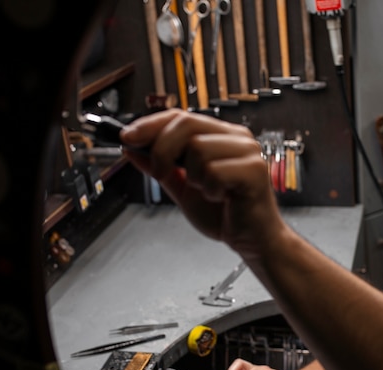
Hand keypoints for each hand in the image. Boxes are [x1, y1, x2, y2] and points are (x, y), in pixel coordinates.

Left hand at [120, 109, 283, 254]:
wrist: (251, 239)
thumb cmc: (224, 214)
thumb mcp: (183, 188)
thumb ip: (160, 168)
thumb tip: (132, 149)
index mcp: (221, 136)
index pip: (181, 116)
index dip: (151, 124)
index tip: (128, 137)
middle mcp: (237, 138)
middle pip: (186, 125)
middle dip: (162, 150)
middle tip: (161, 173)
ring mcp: (248, 152)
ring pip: (198, 149)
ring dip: (193, 177)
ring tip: (207, 191)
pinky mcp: (254, 170)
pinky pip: (214, 171)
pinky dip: (209, 190)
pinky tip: (221, 198)